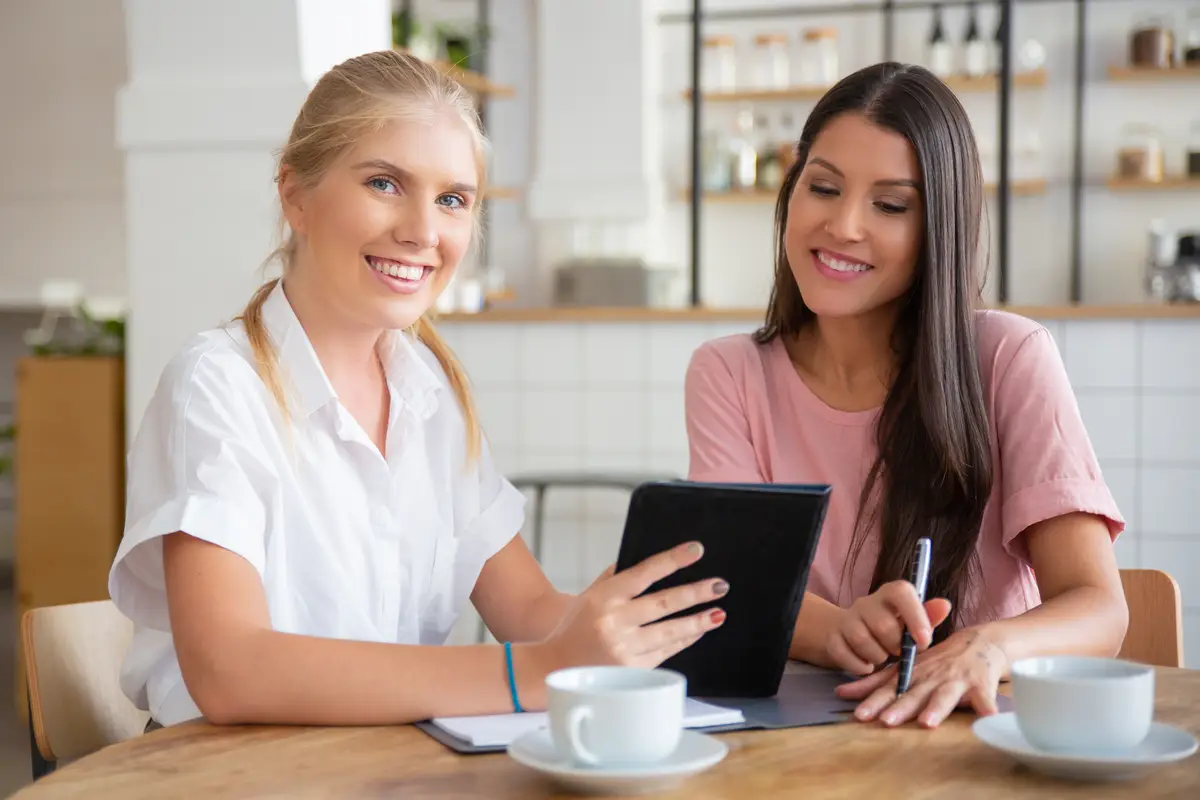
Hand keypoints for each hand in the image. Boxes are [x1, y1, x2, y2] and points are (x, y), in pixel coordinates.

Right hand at [541, 541, 726, 669]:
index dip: (673, 560)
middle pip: (664, 603)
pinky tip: (697, 631)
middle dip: (696, 593)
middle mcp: (615, 621)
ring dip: (697, 621)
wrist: (554, 666)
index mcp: (605, 597)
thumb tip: (646, 562)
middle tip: (719, 585)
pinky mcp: (633, 670)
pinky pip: (666, 651)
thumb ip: (615, 578)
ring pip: (671, 631)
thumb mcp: (588, 596)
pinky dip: (684, 640)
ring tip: (717, 612)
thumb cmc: (573, 628)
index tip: (696, 550)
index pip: (645, 572)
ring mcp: (625, 648)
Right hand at [825, 580, 952, 675]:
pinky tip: (867, 666)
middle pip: (882, 624)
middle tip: (898, 652)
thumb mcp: (912, 623)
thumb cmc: (891, 629)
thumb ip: (928, 616)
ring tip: (882, 658)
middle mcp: (866, 602)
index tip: (924, 641)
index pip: (901, 593)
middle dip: (895, 646)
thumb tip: (945, 605)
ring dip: (877, 657)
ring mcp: (846, 619)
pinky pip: (844, 653)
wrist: (849, 633)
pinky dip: (858, 666)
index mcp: (890, 594)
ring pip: (861, 640)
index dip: (915, 616)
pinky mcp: (832, 637)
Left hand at [834, 626, 1009, 727]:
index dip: (875, 701)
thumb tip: (841, 692)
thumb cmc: (939, 662)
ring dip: (936, 709)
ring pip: (944, 696)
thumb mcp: (907, 669)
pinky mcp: (982, 683)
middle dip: (900, 707)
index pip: (889, 688)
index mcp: (913, 674)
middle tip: (886, 721)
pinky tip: (988, 717)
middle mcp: (932, 677)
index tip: (859, 715)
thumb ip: (876, 683)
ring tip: (927, 723)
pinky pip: (985, 697)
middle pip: (914, 694)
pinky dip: (986, 706)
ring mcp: (957, 679)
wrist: (982, 642)